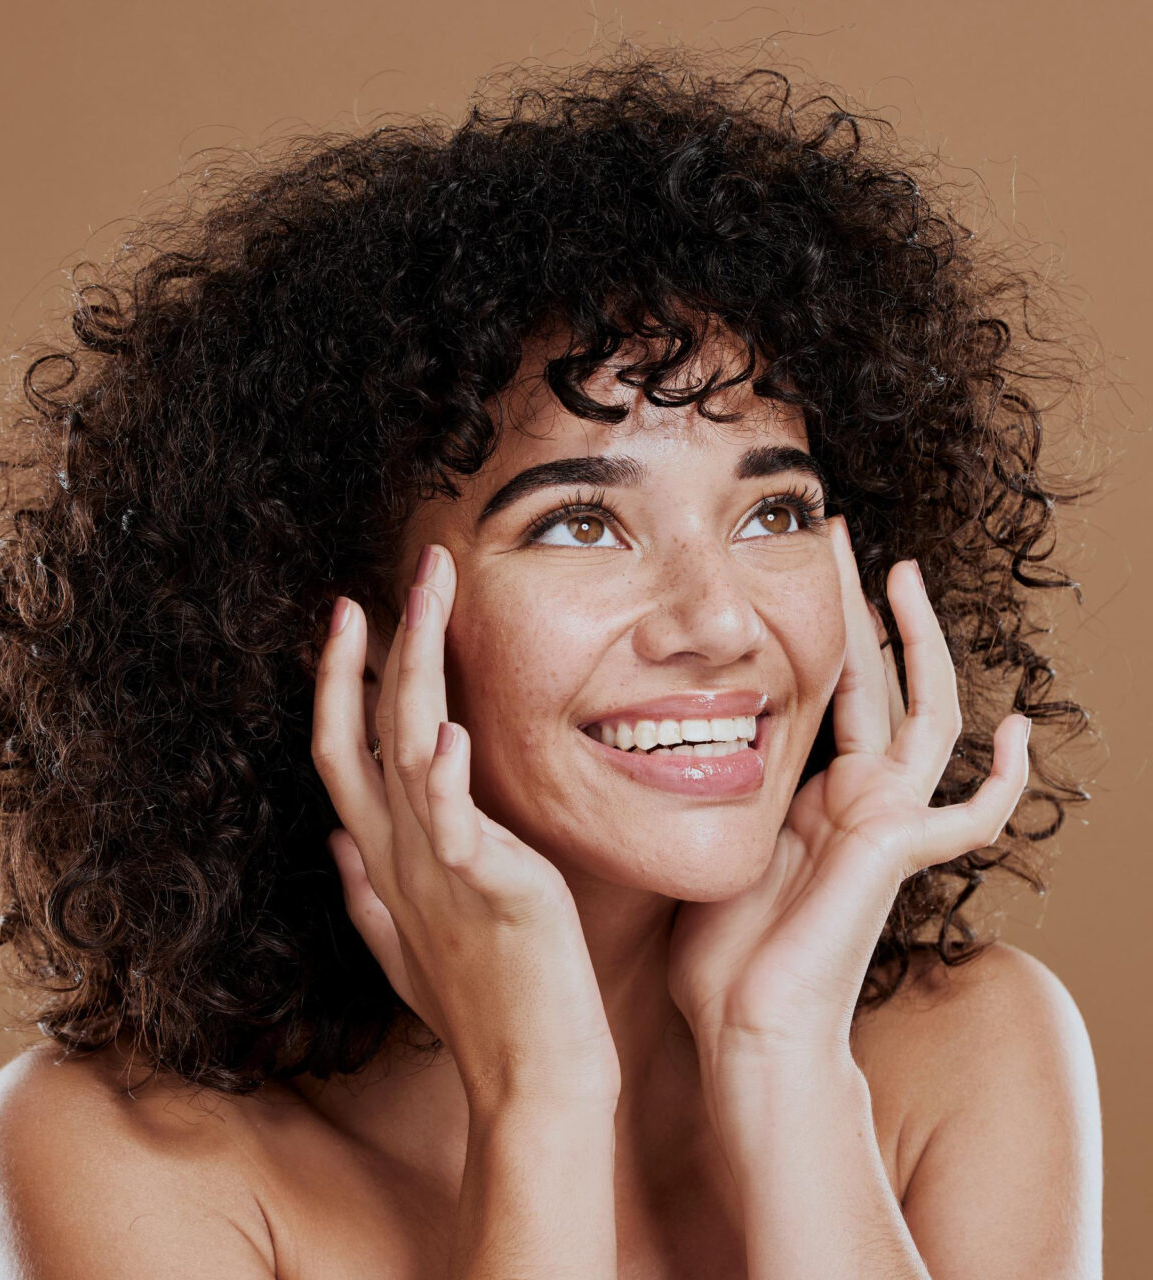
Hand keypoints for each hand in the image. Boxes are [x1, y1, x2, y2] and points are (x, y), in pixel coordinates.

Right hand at [310, 545, 619, 1109]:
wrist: (529, 1079)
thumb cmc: (478, 1007)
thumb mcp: (407, 944)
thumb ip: (367, 891)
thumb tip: (338, 844)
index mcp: (384, 859)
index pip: (342, 752)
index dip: (338, 682)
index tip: (352, 616)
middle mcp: (395, 855)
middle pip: (366, 731)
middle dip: (377, 645)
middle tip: (408, 570)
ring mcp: (435, 872)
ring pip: (405, 751)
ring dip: (414, 670)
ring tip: (428, 600)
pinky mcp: (488, 890)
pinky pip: (452, 824)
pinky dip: (444, 777)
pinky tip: (449, 729)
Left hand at [667, 516, 1030, 1062]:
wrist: (743, 1025)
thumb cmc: (714, 952)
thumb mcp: (704, 840)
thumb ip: (709, 789)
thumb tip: (651, 733)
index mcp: (808, 791)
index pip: (824, 685)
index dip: (817, 626)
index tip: (796, 563)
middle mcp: (854, 798)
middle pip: (874, 679)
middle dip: (860, 609)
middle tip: (843, 535)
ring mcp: (885, 823)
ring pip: (923, 713)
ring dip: (919, 644)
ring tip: (903, 574)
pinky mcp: (900, 854)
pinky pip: (975, 815)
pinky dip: (1005, 779)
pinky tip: (1017, 731)